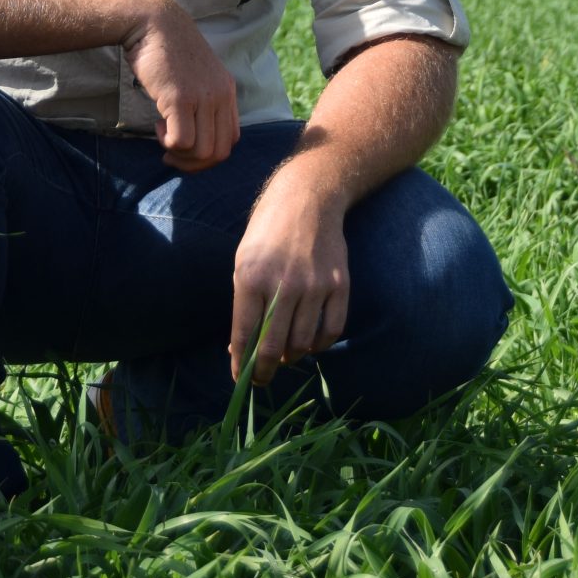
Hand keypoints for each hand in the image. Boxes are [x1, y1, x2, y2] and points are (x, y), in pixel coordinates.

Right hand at [123, 0, 241, 172]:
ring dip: (180, 154)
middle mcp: (220, 95)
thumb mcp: (197, 74)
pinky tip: (158, 125)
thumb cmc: (167, 49)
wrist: (152, 21)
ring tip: (164, 135)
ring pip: (202, 151)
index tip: (187, 147)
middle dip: (194, 163)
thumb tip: (195, 133)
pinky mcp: (180, 98)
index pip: (232, 139)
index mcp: (227, 90)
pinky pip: (181, 141)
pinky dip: (168, 143)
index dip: (209, 153)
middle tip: (172, 153)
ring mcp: (202, 97)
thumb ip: (203, 99)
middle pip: (220, 152)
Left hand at [227, 181, 348, 386]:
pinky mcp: (339, 285)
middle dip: (265, 372)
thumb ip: (242, 304)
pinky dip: (320, 345)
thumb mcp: (243, 261)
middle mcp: (282, 284)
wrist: (307, 199)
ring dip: (292, 358)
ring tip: (286, 355)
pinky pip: (331, 330)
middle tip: (262, 379)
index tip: (241, 378)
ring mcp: (314, 286)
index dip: (241, 364)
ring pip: (302, 343)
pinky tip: (310, 343)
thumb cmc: (267, 232)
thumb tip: (239, 349)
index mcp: (251, 277)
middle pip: (274, 347)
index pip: (244, 335)